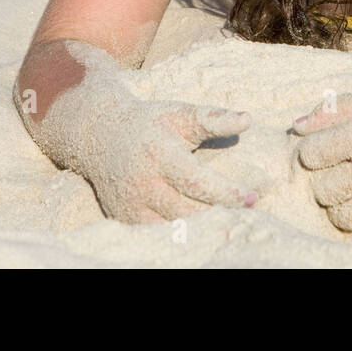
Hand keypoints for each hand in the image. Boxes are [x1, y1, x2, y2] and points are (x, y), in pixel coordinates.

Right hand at [15, 40, 260, 223]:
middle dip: (221, 216)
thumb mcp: (180, 113)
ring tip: (231, 226)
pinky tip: (205, 232)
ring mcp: (131, 205)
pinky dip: (182, 236)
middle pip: (187, 211)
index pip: (196, 182)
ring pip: (173, 229)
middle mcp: (142, 183)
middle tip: (250, 217)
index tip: (252, 198)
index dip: (226, 193)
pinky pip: (158, 235)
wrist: (99, 133)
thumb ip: (214, 119)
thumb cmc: (151, 123)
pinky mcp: (125, 219)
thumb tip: (248, 119)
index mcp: (159, 154)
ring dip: (204, 230)